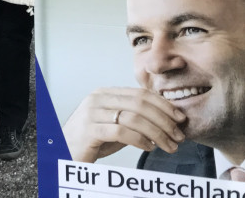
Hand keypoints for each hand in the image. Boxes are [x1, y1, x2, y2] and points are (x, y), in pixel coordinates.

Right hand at [62, 87, 185, 162]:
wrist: (64, 151)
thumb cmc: (92, 140)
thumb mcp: (114, 124)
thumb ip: (133, 118)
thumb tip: (166, 119)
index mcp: (105, 93)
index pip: (140, 94)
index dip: (164, 105)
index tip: (180, 118)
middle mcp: (98, 99)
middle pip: (140, 104)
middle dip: (164, 120)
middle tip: (178, 135)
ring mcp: (92, 113)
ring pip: (134, 118)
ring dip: (157, 133)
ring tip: (169, 145)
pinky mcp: (90, 130)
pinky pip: (121, 132)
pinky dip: (140, 140)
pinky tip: (149, 147)